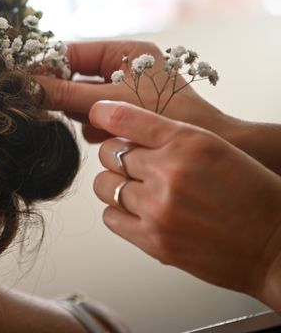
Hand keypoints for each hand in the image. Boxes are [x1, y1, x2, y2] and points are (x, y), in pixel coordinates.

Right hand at [35, 40, 230, 142]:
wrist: (207, 148)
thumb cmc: (167, 115)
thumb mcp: (112, 102)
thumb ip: (68, 94)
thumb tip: (28, 86)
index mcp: (126, 52)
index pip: (74, 51)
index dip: (48, 64)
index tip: (25, 79)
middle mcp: (125, 68)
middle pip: (76, 75)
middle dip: (67, 93)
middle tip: (48, 106)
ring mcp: (126, 91)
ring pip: (83, 98)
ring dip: (82, 113)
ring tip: (95, 126)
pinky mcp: (127, 114)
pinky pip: (96, 116)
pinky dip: (94, 127)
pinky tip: (105, 136)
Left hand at [91, 101, 280, 310]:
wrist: (275, 246)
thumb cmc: (251, 196)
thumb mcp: (214, 148)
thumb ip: (169, 137)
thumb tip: (123, 131)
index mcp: (188, 141)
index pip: (124, 117)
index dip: (104, 114)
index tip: (98, 115)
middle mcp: (169, 171)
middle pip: (109, 153)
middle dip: (118, 157)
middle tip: (136, 165)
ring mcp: (158, 208)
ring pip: (104, 185)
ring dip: (115, 185)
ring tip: (138, 190)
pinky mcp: (153, 240)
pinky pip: (110, 217)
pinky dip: (119, 213)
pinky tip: (140, 212)